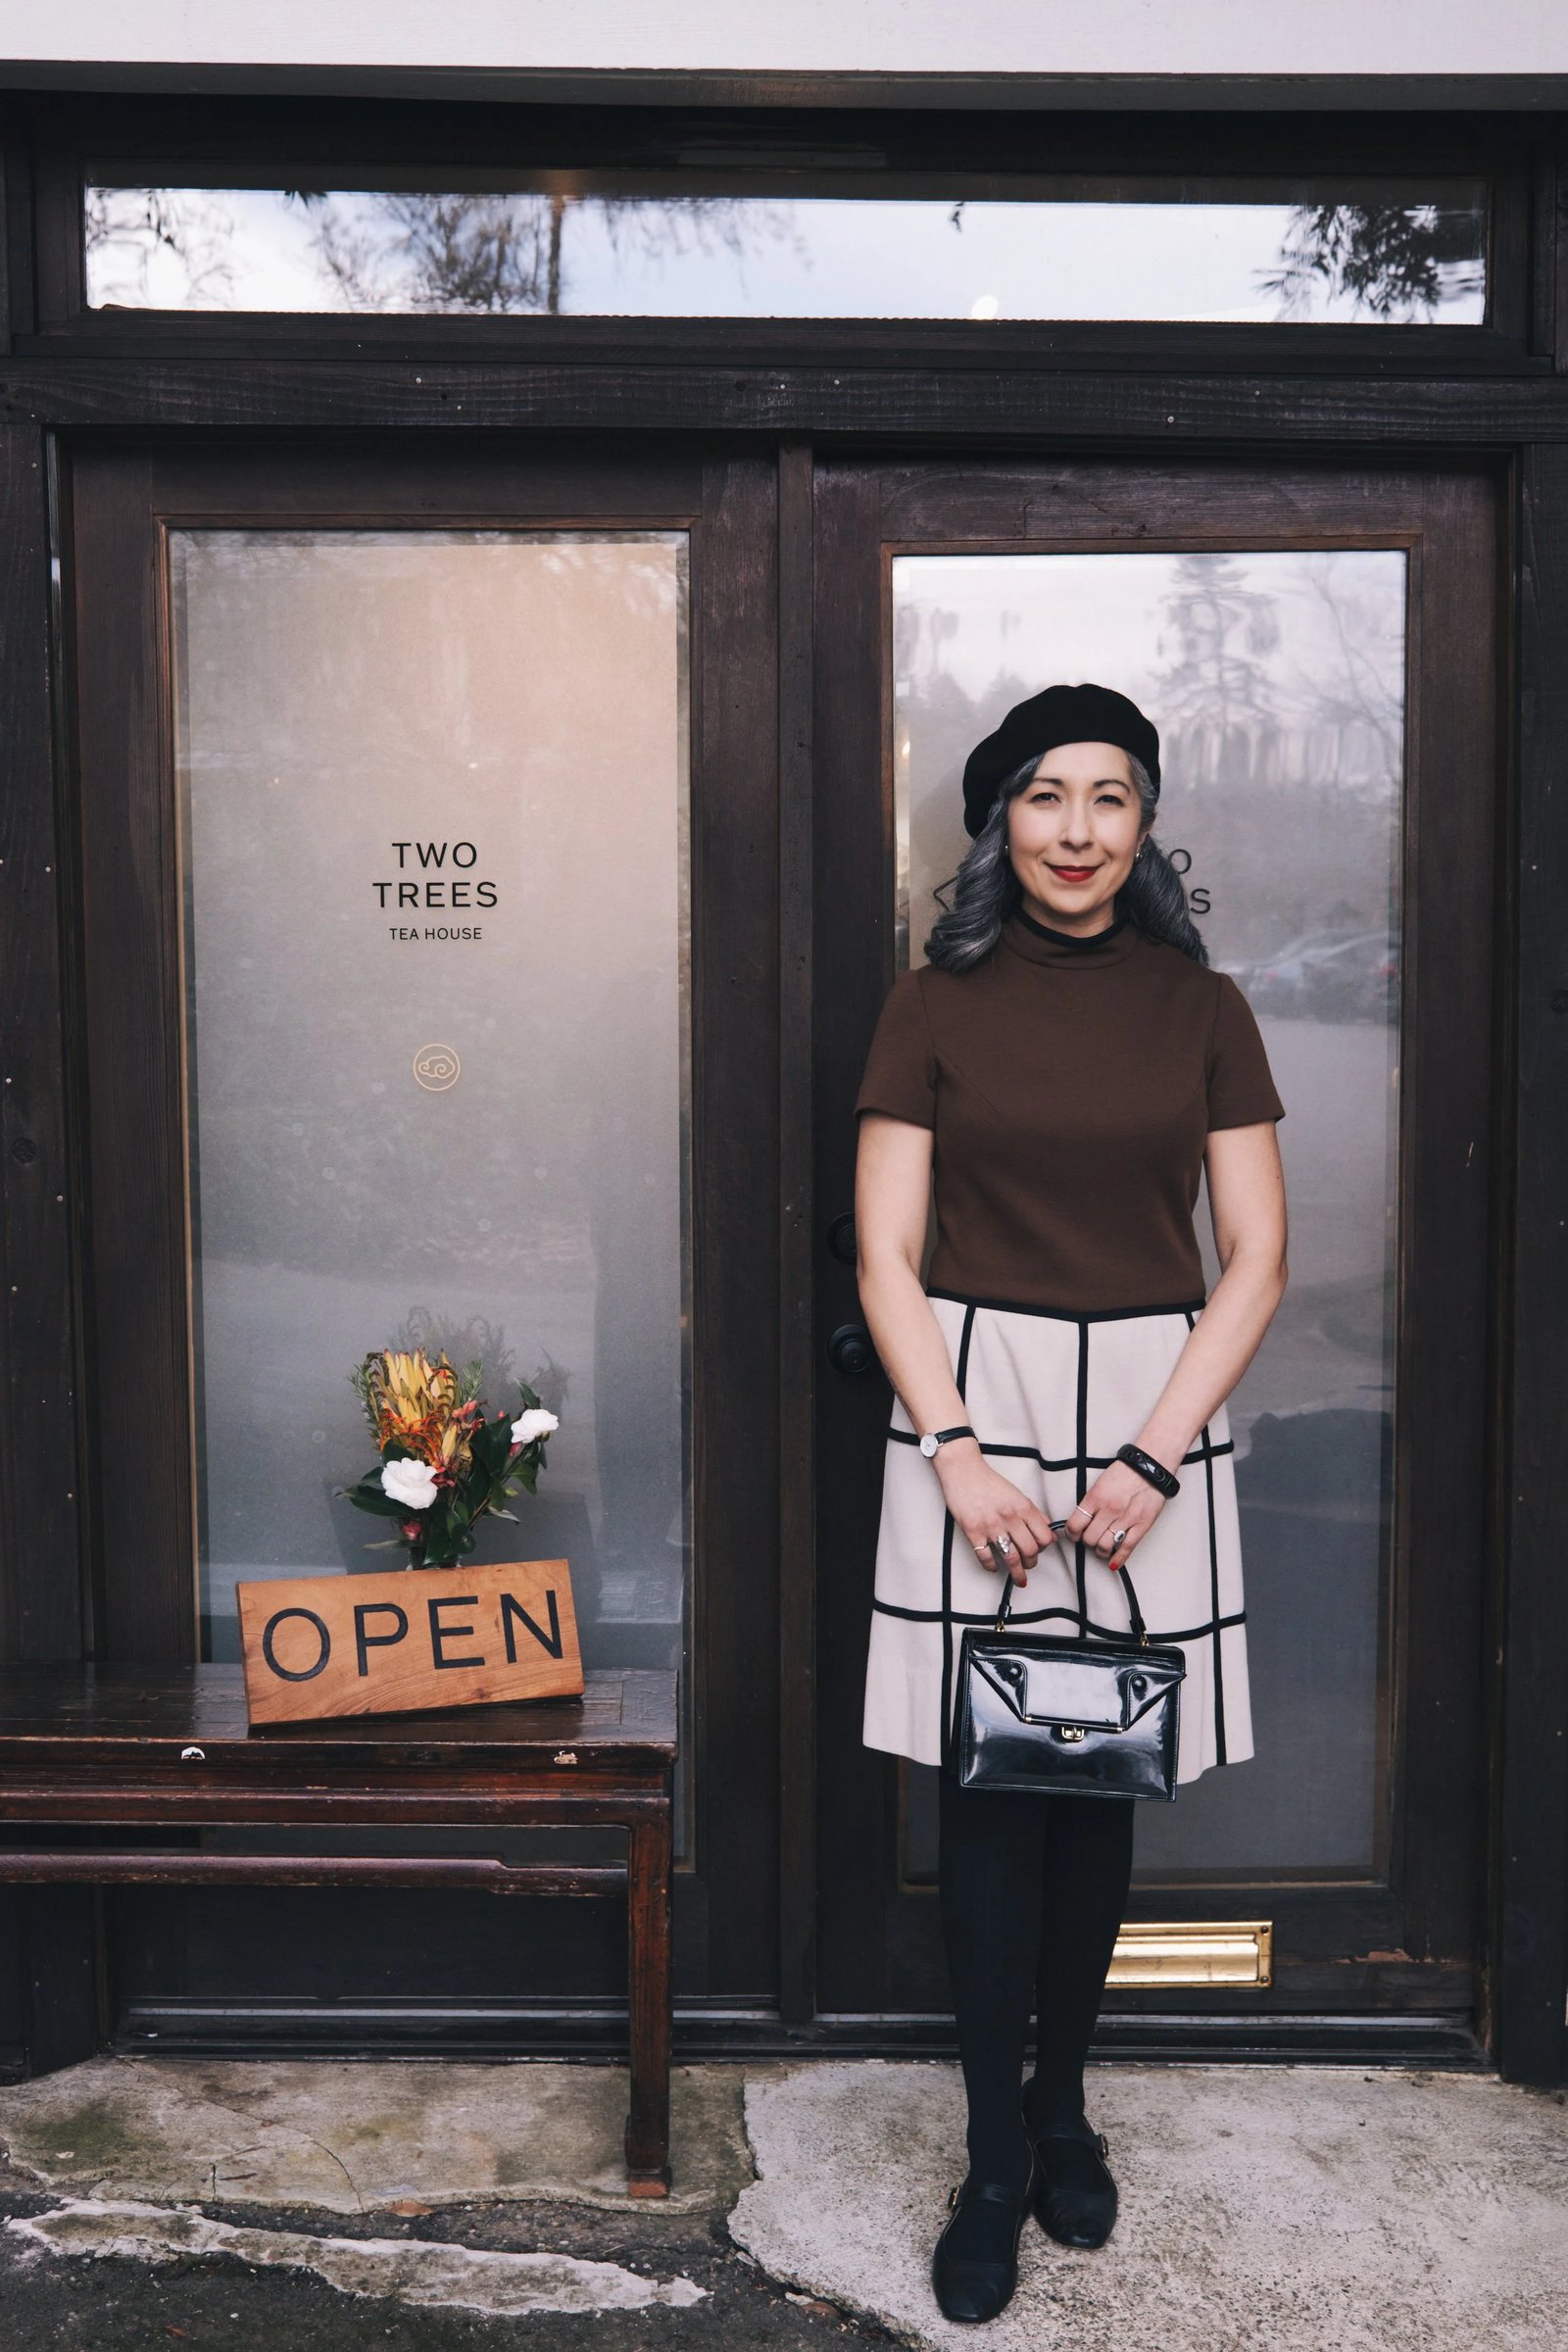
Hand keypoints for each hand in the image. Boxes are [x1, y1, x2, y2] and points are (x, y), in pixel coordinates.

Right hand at [932, 1445, 1056, 1587]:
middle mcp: (1009, 1517)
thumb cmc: (988, 1482)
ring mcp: (991, 1526)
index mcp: (1023, 1507)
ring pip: (1011, 1559)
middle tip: (1029, 1565)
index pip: (1044, 1536)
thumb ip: (1033, 1512)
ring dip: (1017, 1573)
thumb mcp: (1017, 1494)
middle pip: (1030, 1551)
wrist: (963, 1471)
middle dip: (1032, 1563)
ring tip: (1019, 1579)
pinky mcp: (973, 1532)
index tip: (1039, 1550)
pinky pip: (986, 1558)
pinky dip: (992, 1567)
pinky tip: (994, 1567)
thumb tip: (1047, 1531)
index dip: (1044, 1547)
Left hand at [1059, 1458, 1172, 1568]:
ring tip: (1102, 1548)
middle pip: (1089, 1539)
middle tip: (1090, 1539)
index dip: (1072, 1535)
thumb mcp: (1100, 1483)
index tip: (1074, 1536)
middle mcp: (1109, 1509)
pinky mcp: (1142, 1525)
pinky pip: (1127, 1548)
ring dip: (1100, 1551)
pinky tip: (1114, 1563)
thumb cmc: (1125, 1472)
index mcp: (1095, 1497)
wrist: (1150, 1466)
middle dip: (1087, 1542)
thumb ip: (1091, 1503)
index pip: (1075, 1524)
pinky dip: (1118, 1559)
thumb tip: (1080, 1521)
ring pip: (1105, 1546)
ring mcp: (1126, 1518)